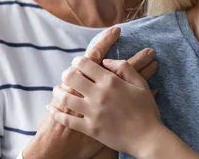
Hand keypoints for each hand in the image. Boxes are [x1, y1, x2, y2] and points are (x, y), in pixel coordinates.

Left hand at [23, 27, 156, 158]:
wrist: (147, 138)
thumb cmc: (146, 110)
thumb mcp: (140, 83)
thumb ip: (124, 67)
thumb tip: (106, 60)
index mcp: (111, 81)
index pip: (85, 64)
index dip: (78, 61)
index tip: (77, 63)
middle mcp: (99, 95)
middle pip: (71, 77)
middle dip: (66, 74)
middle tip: (67, 76)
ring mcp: (92, 112)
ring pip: (65, 97)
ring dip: (58, 91)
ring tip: (58, 90)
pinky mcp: (89, 128)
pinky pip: (67, 120)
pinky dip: (56, 113)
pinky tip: (51, 108)